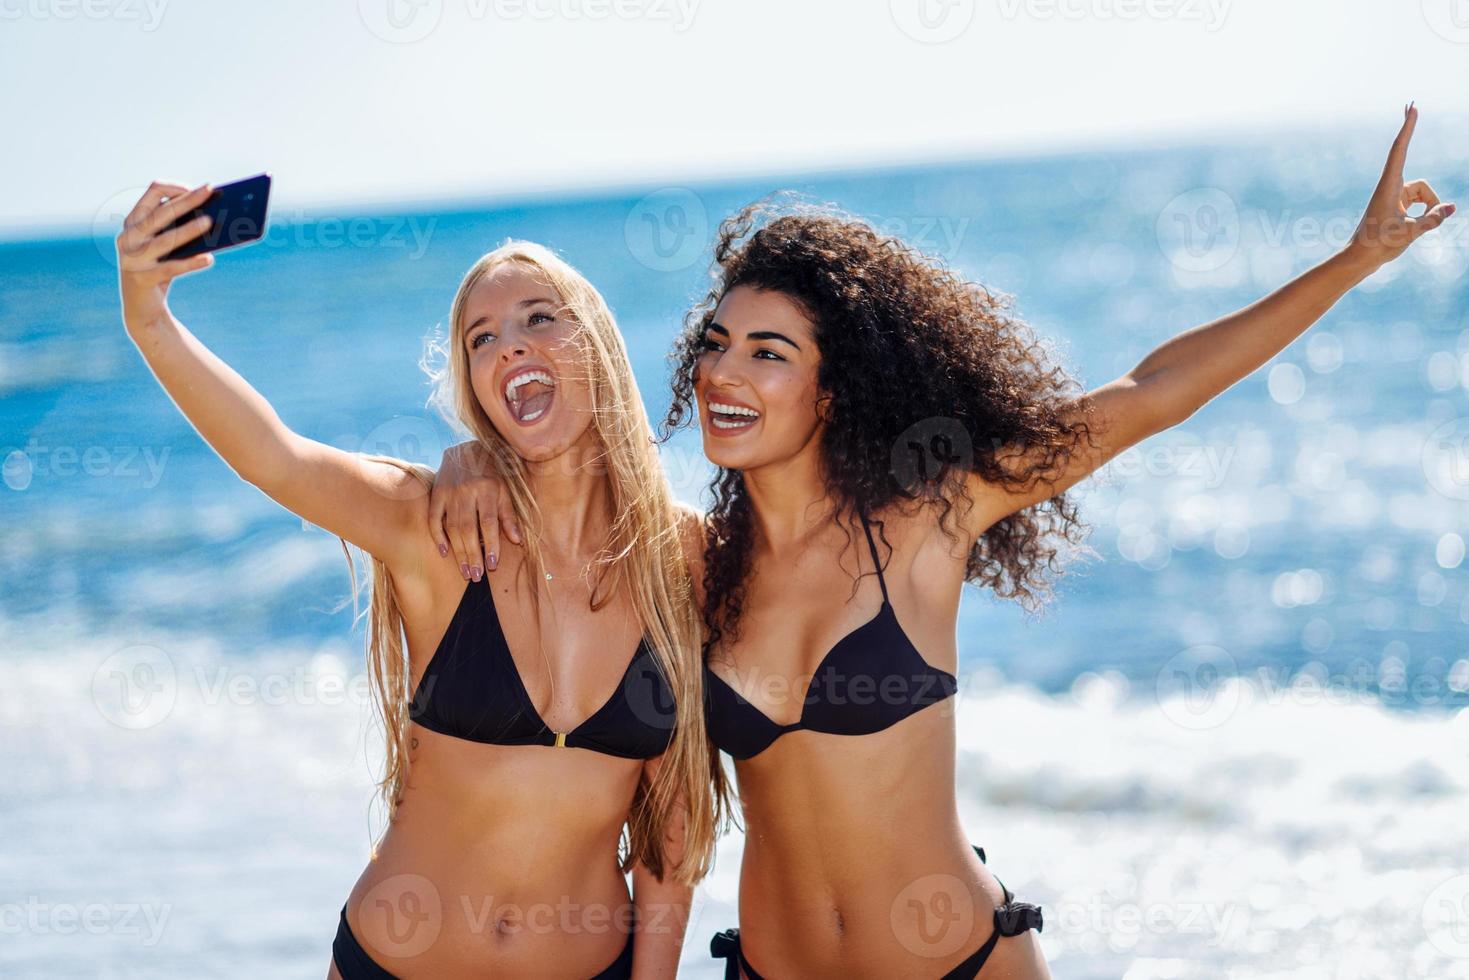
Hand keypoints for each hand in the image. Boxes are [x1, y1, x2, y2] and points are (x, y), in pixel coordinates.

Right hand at [117, 181, 215, 331]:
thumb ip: (179, 230)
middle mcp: (129, 236)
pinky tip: (209, 258)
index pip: (153, 192)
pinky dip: (191, 262)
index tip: (198, 189)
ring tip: (212, 221)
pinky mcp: (142, 278)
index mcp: (134, 221)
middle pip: (161, 212)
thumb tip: (214, 216)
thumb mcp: (165, 246)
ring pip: (166, 239)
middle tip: (210, 190)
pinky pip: (171, 268)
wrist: (142, 307)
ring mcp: (133, 258)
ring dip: (190, 229)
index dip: (176, 187)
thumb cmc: (159, 269)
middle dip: (188, 200)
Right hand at [429, 440, 521, 580]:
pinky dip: (438, 536)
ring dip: (458, 552)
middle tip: (477, 576)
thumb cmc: (492, 473)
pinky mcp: (436, 493)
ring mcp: (450, 492)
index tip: (493, 564)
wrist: (466, 450)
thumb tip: (516, 540)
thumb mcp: (506, 489)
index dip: (492, 544)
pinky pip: (434, 518)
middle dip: (473, 554)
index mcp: (488, 488)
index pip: (489, 522)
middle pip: (469, 528)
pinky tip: (445, 552)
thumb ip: (509, 514)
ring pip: (452, 527)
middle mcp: (467, 491)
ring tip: (466, 571)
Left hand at [1344, 103, 1455, 271]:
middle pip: (1422, 185)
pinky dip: (1424, 217)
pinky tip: (1412, 231)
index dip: (1408, 129)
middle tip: (1412, 103)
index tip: (1412, 108)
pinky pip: (1421, 207)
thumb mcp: (1409, 233)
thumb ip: (1432, 220)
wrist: (1359, 259)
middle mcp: (1391, 187)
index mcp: (1388, 187)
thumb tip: (1452, 207)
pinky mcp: (1397, 206)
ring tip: (1410, 232)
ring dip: (1428, 213)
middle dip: (1422, 175)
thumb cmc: (1378, 246)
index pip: (1400, 151)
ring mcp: (1394, 197)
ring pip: (1424, 198)